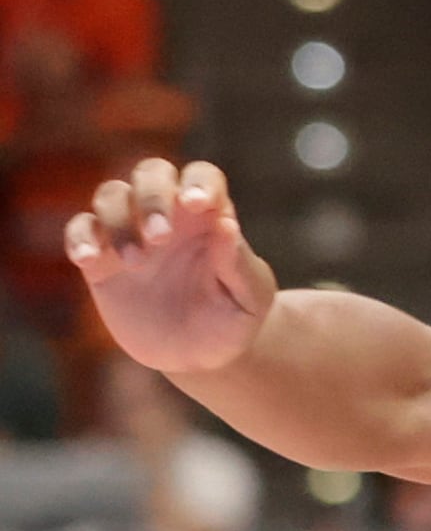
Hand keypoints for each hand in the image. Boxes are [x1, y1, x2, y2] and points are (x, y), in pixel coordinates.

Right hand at [66, 159, 278, 374]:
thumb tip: (226, 223)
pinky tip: (88, 260)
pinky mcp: (100, 259)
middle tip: (161, 237)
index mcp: (209, 217)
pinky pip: (80, 230)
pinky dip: (80, 238)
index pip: (202, 176)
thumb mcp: (250, 298)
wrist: (199, 357)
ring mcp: (130, 232)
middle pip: (151, 173)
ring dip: (119, 220)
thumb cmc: (233, 320)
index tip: (197, 204)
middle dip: (153, 195)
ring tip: (135, 262)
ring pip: (112, 195)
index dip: (198, 182)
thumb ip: (239, 263)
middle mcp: (168, 215)